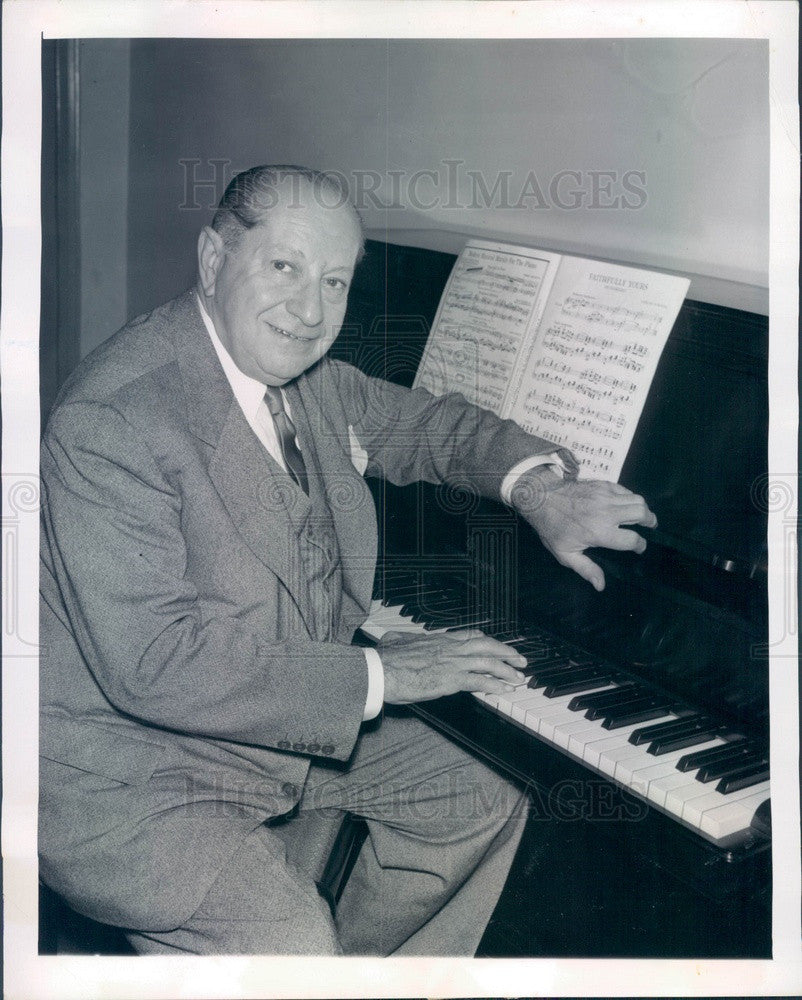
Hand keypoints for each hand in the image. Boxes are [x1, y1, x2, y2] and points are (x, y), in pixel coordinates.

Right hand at [377, 629, 527, 704]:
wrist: (379, 670)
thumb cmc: (384, 659)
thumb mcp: (396, 641)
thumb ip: (403, 640)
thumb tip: (398, 639)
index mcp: (438, 640)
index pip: (471, 636)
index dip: (488, 641)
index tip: (498, 646)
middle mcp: (449, 648)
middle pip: (486, 645)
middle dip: (506, 652)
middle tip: (520, 660)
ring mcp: (451, 663)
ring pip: (488, 662)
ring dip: (507, 670)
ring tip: (519, 678)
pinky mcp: (450, 680)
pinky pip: (479, 681)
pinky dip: (494, 685)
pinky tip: (503, 690)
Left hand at [510, 467, 656, 591]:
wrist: (541, 498)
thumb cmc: (552, 528)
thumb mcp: (565, 554)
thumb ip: (586, 569)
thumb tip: (601, 586)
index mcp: (600, 532)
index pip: (632, 539)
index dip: (640, 545)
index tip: (639, 548)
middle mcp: (607, 512)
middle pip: (641, 513)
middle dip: (650, 521)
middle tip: (649, 526)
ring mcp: (605, 496)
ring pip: (637, 499)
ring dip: (643, 508)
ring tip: (642, 515)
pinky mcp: (602, 484)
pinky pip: (625, 489)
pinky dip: (630, 497)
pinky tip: (625, 504)